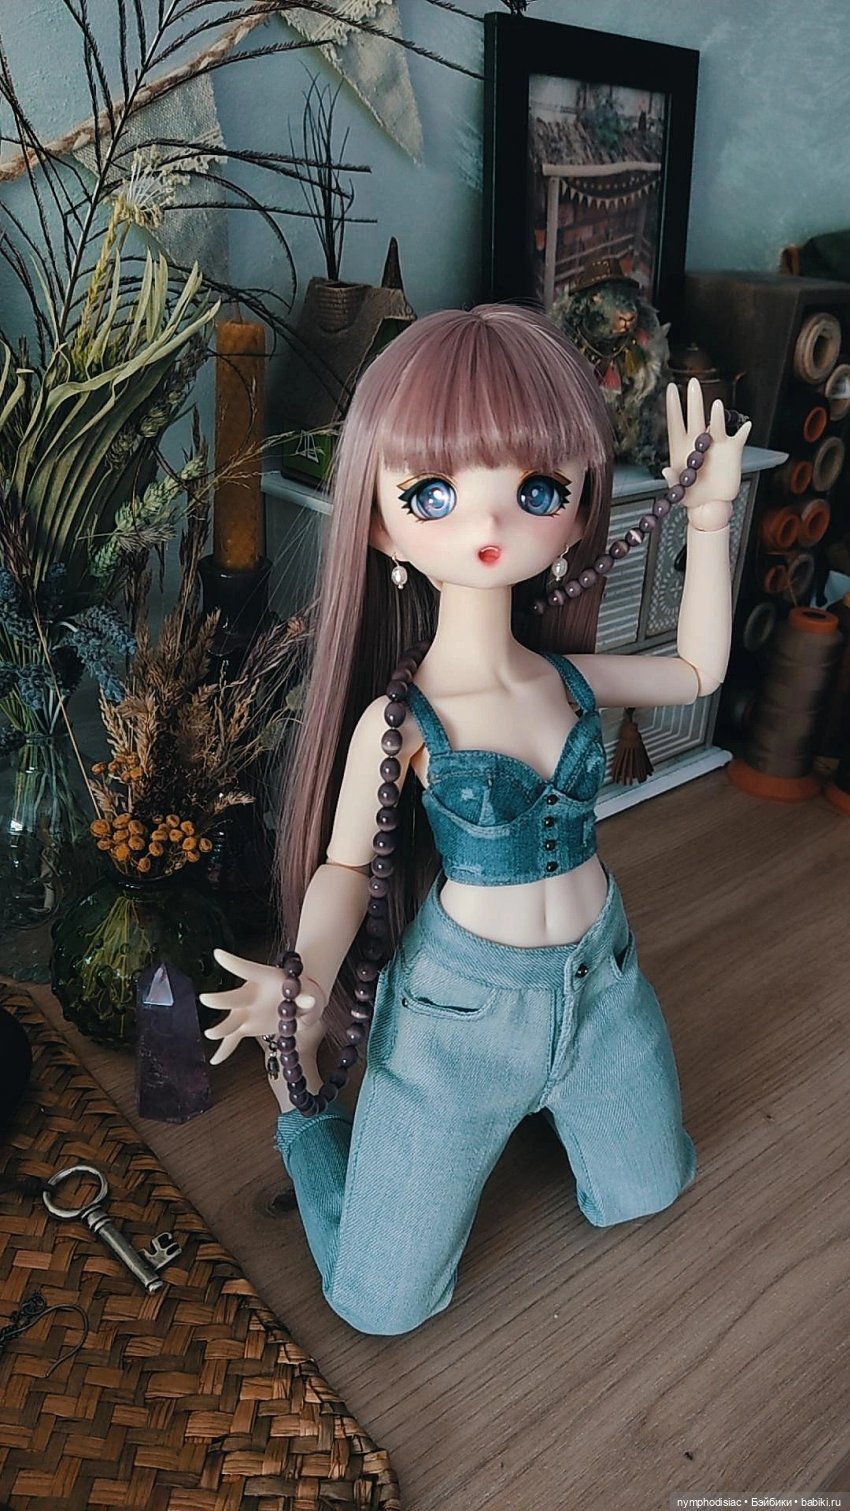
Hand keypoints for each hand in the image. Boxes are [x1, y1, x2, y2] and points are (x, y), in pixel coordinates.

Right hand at [200, 948, 326, 1066]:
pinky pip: (233, 1039)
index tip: (217, 954)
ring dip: (221, 1028)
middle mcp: (250, 993)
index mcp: (264, 978)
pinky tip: (215, 1061)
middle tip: (206, 999)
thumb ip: (308, 998)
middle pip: (234, 997)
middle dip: (221, 999)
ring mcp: (246, 1011)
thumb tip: (310, 1001)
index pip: (248, 968)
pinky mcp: (246, 1026)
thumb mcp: (309, 993)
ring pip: (231, 1021)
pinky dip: (225, 1050)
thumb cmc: (303, 992)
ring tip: (210, 1034)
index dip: (233, 962)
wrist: (298, 1002)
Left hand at [663, 378, 751, 531]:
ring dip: (718, 415)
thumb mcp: (677, 490)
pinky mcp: (732, 451)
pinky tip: (745, 425)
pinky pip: (740, 437)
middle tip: (693, 383)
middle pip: (696, 416)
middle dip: (694, 399)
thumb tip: (665, 471)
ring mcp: (716, 444)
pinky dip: (743, 431)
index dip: (673, 405)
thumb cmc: (691, 496)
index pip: (676, 422)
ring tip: (717, 406)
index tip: (671, 388)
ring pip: (717, 423)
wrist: (709, 507)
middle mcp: (699, 442)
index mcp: (682, 447)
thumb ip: (672, 480)